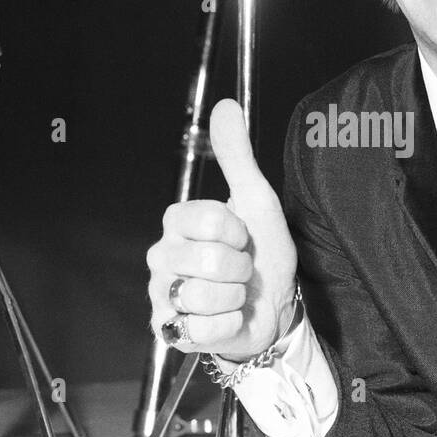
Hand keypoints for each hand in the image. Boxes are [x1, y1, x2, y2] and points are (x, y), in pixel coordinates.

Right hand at [146, 98, 298, 360]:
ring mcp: (162, 295)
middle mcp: (162, 256)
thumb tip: (225, 106)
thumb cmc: (262, 254)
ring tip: (234, 294)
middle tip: (240, 270)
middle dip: (237, 268)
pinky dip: (226, 325)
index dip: (236, 231)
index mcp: (178, 222)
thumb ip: (236, 156)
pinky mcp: (168, 331)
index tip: (242, 237)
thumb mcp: (256, 200)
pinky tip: (226, 318)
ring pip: (202, 296)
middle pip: (205, 260)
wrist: (274, 308)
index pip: (208, 219)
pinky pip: (202, 328)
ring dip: (233, 297)